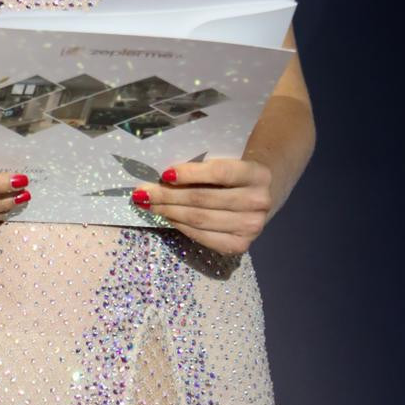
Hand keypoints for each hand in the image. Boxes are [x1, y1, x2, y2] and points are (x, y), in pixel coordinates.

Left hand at [131, 157, 272, 254]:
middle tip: (142, 192)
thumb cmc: (235, 170)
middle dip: (168, 196)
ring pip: (200, 220)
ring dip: (169, 211)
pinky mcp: (240, 245)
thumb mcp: (227, 159)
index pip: (220, 173)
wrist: (262, 192)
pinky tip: (168, 217)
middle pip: (204, 199)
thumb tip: (162, 175)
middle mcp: (259, 202)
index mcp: (258, 173)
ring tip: (148, 204)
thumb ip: (203, 164)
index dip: (190, 174)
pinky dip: (181, 226)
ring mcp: (252, 227)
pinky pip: (203, 237)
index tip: (164, 173)